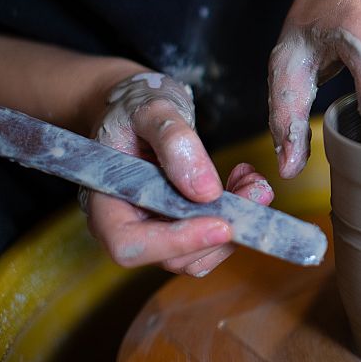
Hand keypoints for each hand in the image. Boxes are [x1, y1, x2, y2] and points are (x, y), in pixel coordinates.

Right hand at [84, 73, 273, 276]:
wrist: (139, 107)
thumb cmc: (135, 104)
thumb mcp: (153, 109)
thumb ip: (174, 141)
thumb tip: (206, 192)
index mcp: (104, 201)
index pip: (129, 245)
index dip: (174, 243)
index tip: (221, 224)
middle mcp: (127, 224)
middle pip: (172, 256)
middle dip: (220, 230)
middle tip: (256, 191)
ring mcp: (155, 229)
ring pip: (199, 254)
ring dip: (236, 224)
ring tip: (253, 182)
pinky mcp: (180, 225)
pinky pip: (210, 238)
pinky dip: (236, 217)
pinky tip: (244, 182)